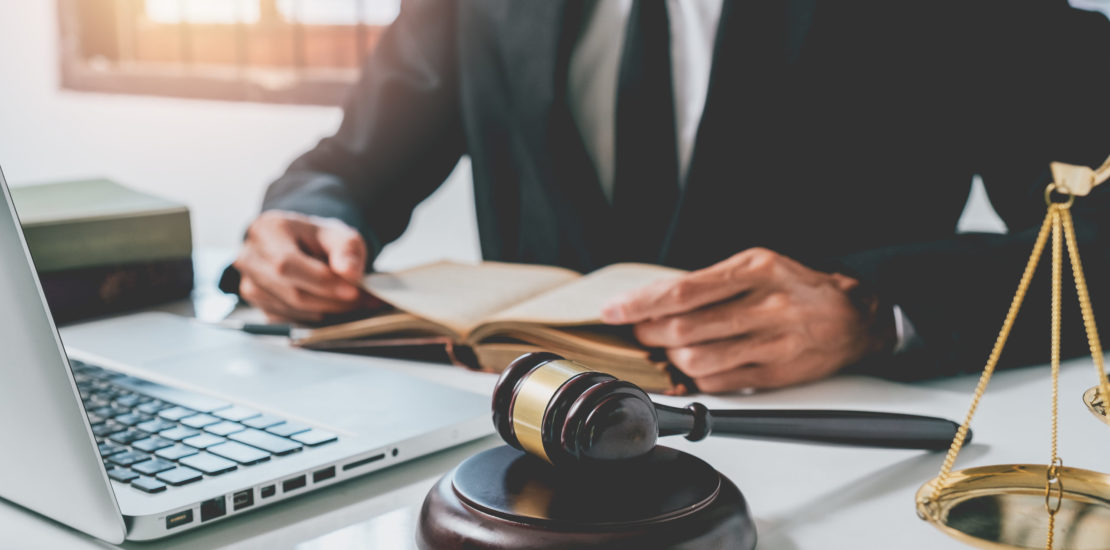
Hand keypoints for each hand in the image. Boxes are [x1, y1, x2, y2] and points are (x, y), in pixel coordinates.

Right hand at [234, 211, 375, 321]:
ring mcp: (249, 284)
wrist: (300, 246)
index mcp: (266, 230)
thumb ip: (346, 249)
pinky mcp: (257, 306)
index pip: (287, 264)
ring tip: (353, 304)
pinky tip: (332, 308)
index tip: (353, 291)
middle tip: (362, 301)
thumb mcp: (338, 234)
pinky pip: (288, 320)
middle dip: (330, 301)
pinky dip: (314, 319)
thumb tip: (350, 274)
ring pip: (291, 310)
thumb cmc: (319, 240)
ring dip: (326, 312)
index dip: (322, 282)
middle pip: (290, 291)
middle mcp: (249, 258)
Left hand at [601, 248, 893, 392]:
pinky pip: (718, 382)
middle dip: (648, 334)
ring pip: (696, 359)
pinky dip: (694, 378)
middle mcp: (765, 305)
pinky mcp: (775, 374)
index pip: (684, 290)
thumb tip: (653, 302)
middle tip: (638, 332)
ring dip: (669, 358)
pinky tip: (691, 367)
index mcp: (756, 270)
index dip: (641, 303)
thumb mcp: (757, 267)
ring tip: (666, 349)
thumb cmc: (796, 288)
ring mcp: (772, 343)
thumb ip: (710, 284)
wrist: (853, 318)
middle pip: (684, 328)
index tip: (613, 311)